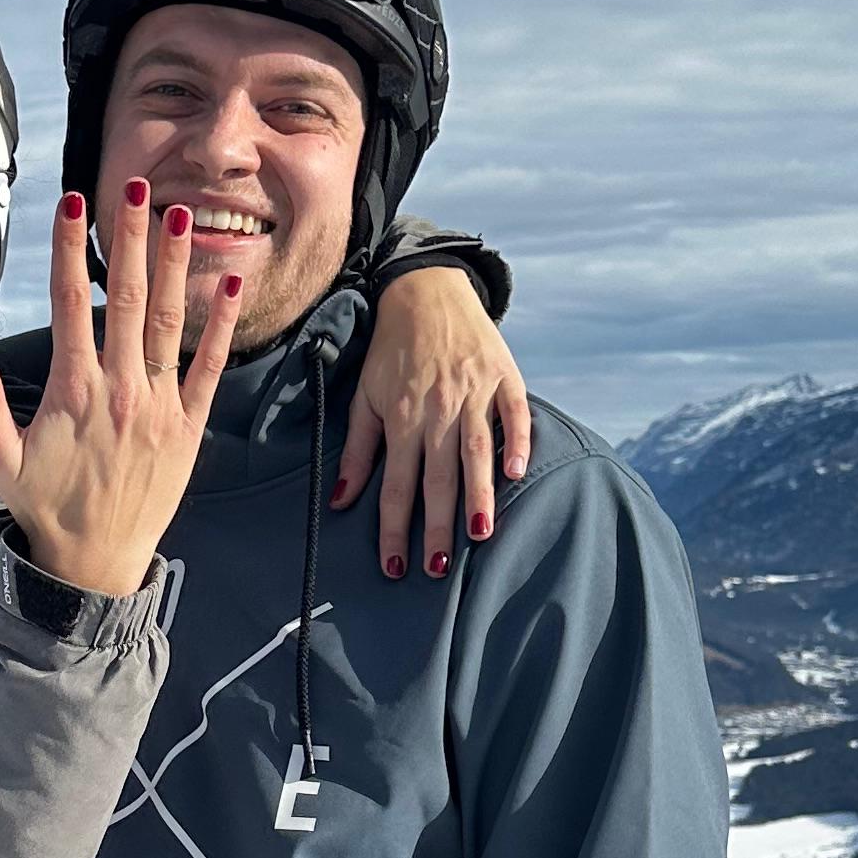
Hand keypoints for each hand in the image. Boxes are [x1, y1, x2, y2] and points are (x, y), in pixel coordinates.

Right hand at [0, 183, 240, 597]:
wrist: (96, 564)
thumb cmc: (45, 507)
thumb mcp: (0, 459)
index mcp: (73, 392)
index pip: (72, 304)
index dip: (71, 249)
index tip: (72, 203)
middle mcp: (119, 391)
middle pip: (126, 298)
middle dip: (129, 238)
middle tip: (136, 187)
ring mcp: (158, 407)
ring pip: (168, 322)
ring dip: (174, 265)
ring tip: (180, 215)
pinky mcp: (188, 427)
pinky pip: (209, 368)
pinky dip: (221, 327)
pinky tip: (230, 285)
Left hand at [336, 267, 531, 581]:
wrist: (426, 289)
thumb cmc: (392, 350)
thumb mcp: (365, 396)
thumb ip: (358, 450)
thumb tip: (340, 500)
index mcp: (402, 416)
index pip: (395, 485)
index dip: (394, 528)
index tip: (395, 567)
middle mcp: (438, 408)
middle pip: (438, 478)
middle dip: (437, 526)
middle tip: (438, 568)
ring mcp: (474, 392)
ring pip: (477, 452)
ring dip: (478, 495)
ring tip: (480, 536)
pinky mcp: (503, 376)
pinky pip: (514, 413)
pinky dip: (517, 441)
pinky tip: (517, 472)